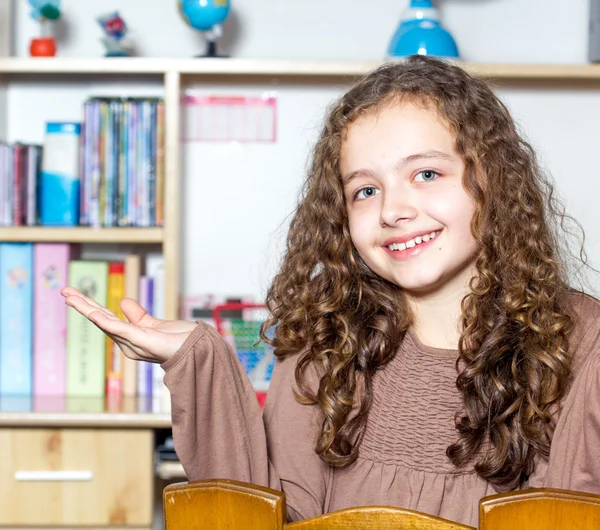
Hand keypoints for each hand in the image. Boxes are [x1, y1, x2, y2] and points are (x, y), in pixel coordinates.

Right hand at [61, 286, 197, 363]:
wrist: (197, 348)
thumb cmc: (178, 340)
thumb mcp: (153, 323)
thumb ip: (137, 315)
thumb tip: (122, 301)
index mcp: (128, 337)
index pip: (105, 318)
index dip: (89, 305)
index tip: (73, 294)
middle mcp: (127, 342)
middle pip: (100, 319)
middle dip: (82, 305)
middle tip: (64, 291)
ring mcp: (134, 343)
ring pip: (105, 322)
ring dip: (87, 308)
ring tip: (70, 296)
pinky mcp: (143, 341)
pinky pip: (122, 330)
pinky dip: (106, 322)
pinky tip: (93, 314)